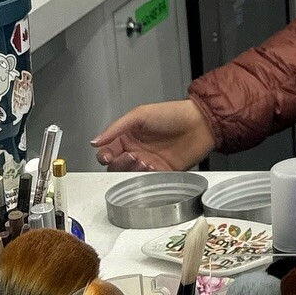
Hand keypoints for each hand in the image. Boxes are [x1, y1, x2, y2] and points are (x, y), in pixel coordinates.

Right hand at [91, 99, 215, 171]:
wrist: (200, 123)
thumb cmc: (173, 114)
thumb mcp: (140, 114)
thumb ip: (116, 128)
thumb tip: (95, 141)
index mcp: (128, 136)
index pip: (107, 151)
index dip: (104, 155)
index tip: (107, 155)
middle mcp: (136, 150)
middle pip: (115, 166)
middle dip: (119, 163)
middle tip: (131, 156)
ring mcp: (148, 162)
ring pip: (129, 175)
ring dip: (132, 170)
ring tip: (143, 160)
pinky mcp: (162, 172)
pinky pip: (146, 180)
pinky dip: (145, 176)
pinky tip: (152, 166)